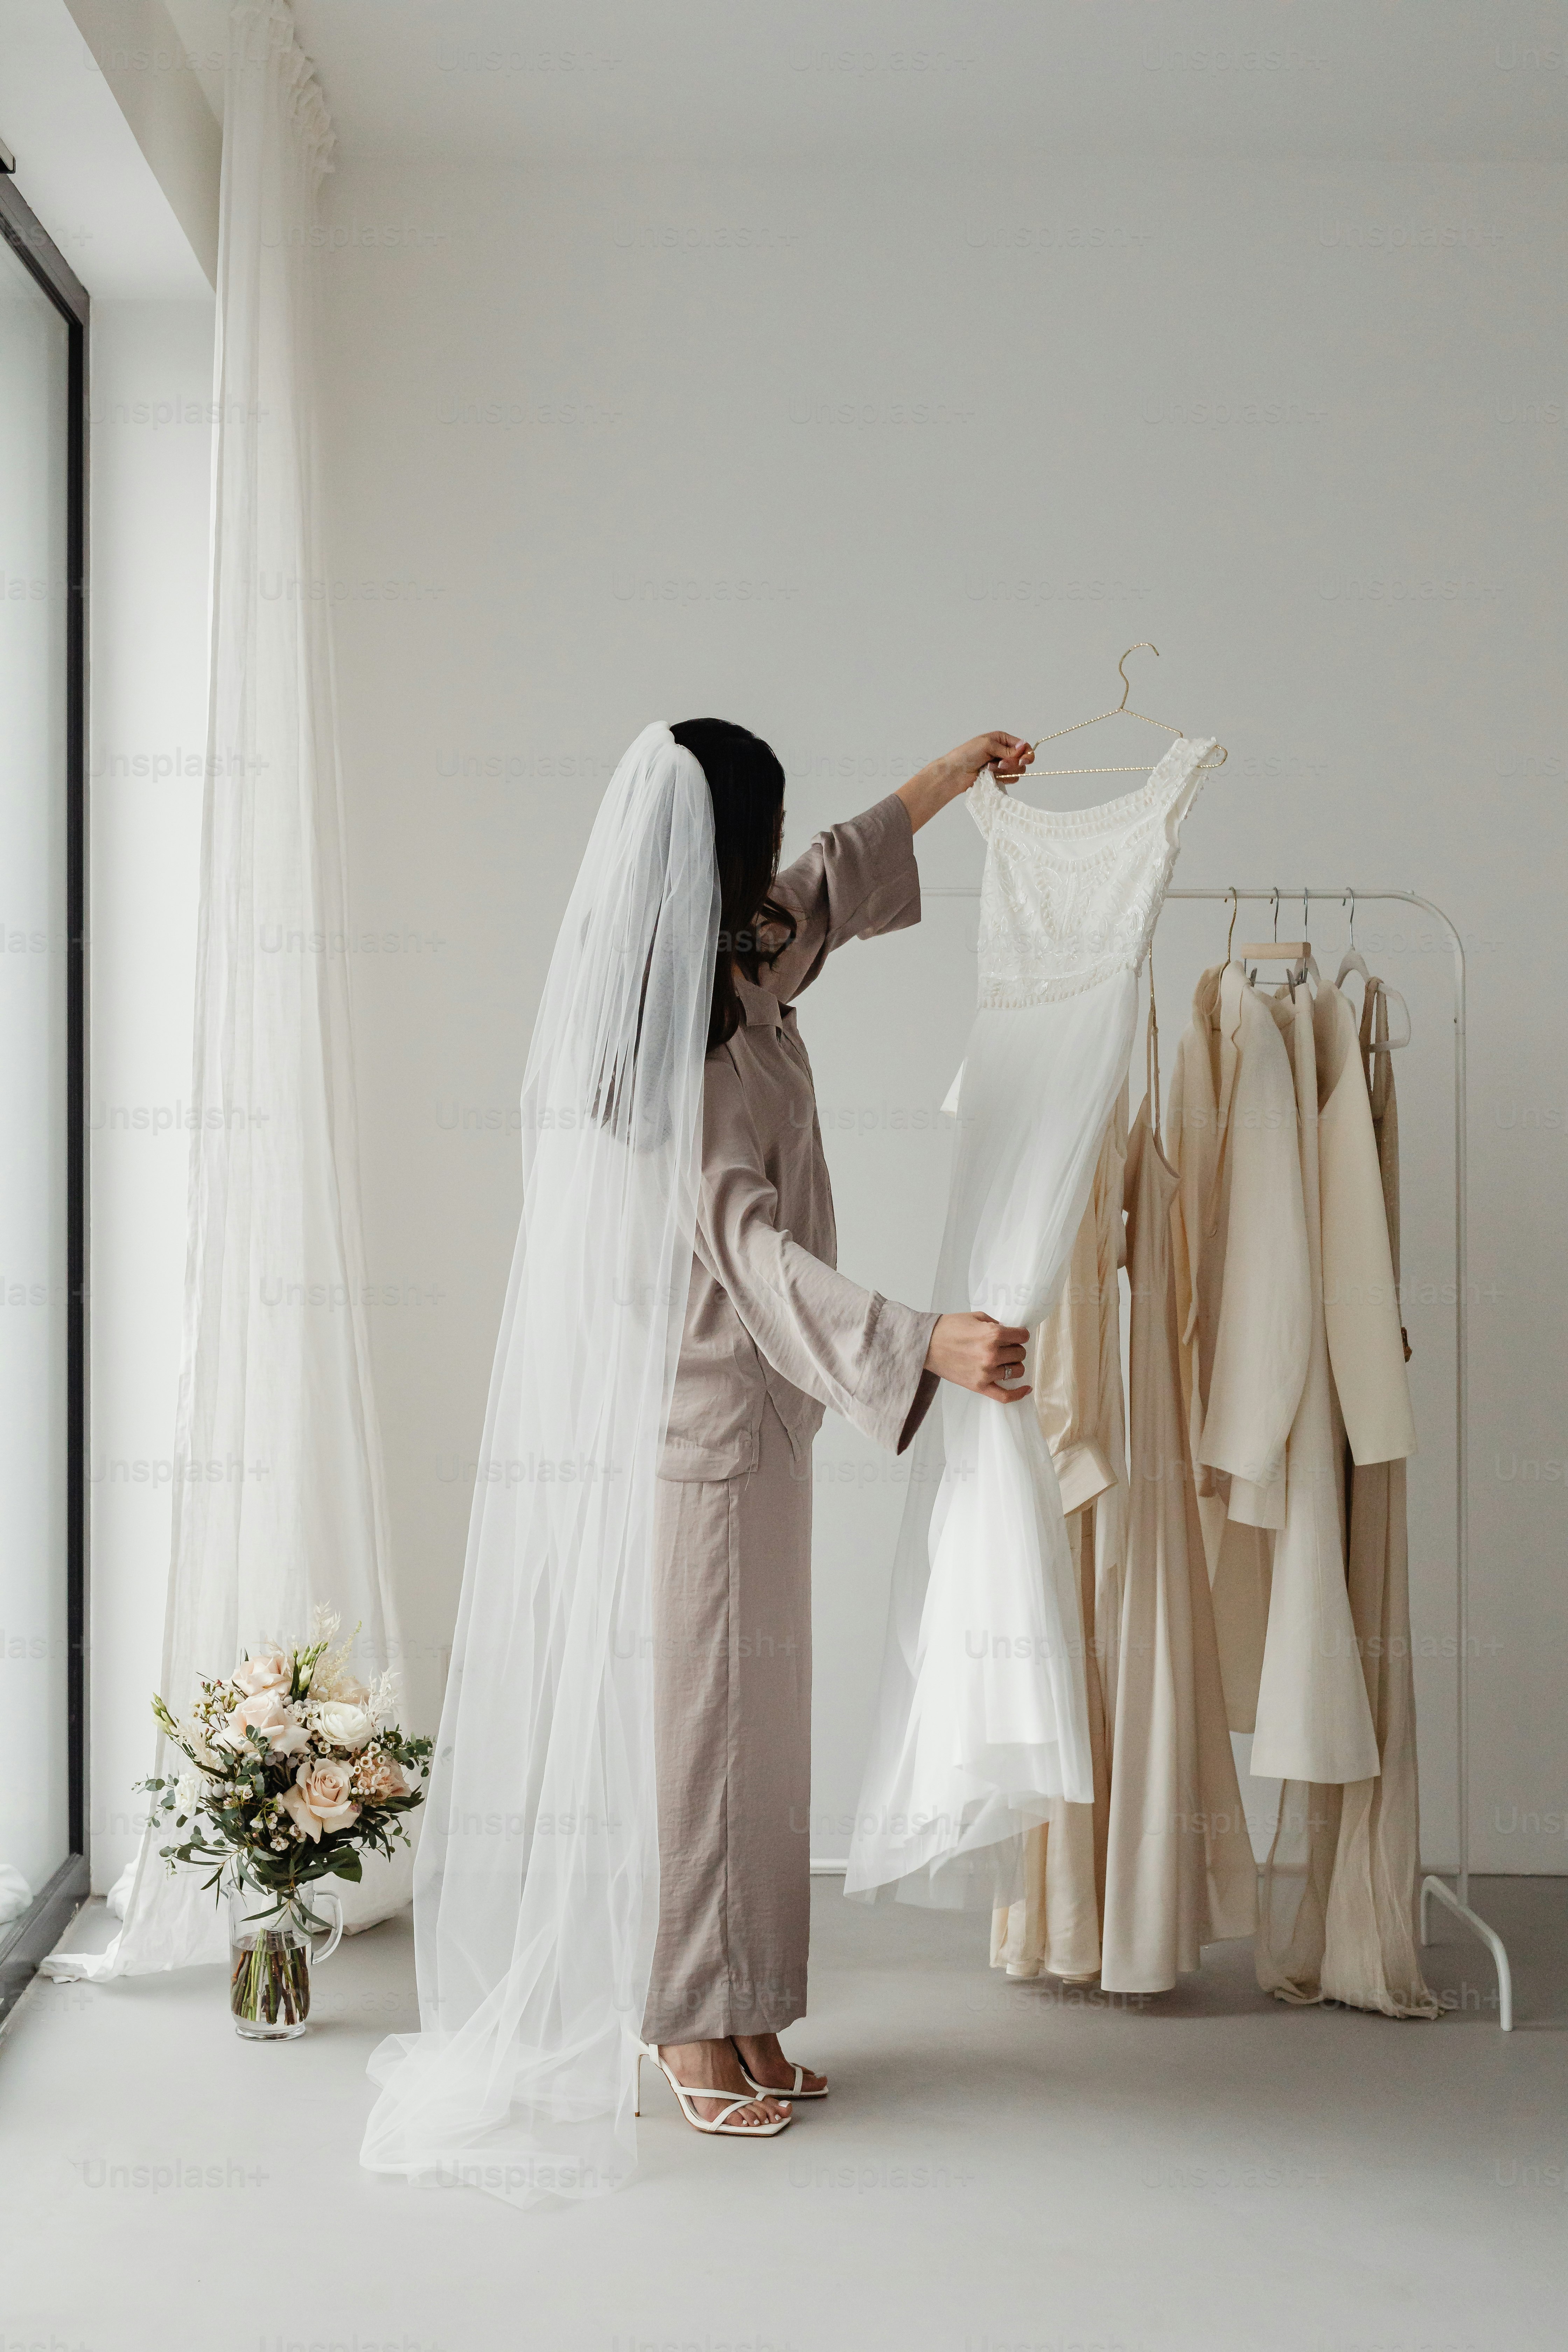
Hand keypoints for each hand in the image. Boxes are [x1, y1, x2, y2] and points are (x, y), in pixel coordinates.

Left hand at [897, 734, 1033, 832]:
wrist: (955, 772)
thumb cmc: (967, 754)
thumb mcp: (988, 745)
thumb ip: (1007, 749)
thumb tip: (1023, 747)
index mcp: (1002, 739)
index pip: (1023, 746)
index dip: (1026, 754)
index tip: (1023, 760)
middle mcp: (1004, 751)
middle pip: (1022, 760)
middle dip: (1012, 763)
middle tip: (999, 764)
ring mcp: (1001, 765)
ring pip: (1017, 771)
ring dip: (1004, 771)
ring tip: (989, 768)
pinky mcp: (998, 777)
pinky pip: (1010, 779)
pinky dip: (1001, 778)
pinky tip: (989, 775)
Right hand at [924, 1312, 1032, 1404]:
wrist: (926, 1344)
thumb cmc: (949, 1328)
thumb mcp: (975, 1317)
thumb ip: (995, 1324)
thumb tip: (1009, 1334)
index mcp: (992, 1334)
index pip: (1022, 1336)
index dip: (1020, 1334)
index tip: (1015, 1335)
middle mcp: (991, 1354)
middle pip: (1020, 1353)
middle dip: (1014, 1348)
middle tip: (1004, 1346)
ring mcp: (986, 1372)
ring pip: (1016, 1371)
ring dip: (1013, 1364)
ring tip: (1003, 1360)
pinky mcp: (979, 1386)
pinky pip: (1005, 1396)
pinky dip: (1018, 1394)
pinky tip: (1026, 1389)